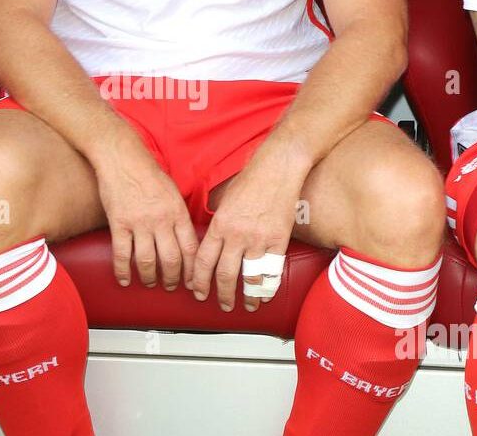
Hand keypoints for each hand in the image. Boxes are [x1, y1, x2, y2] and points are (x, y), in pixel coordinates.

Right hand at [95, 136, 197, 290]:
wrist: (122, 158)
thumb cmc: (148, 172)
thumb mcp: (173, 192)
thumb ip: (179, 215)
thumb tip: (185, 237)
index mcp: (178, 212)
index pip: (190, 249)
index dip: (193, 270)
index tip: (194, 282)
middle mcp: (161, 220)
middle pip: (172, 259)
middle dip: (174, 278)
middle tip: (172, 286)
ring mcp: (139, 223)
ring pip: (147, 261)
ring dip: (150, 278)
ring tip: (150, 283)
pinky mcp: (119, 223)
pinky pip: (122, 254)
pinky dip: (123, 271)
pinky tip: (125, 280)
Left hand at [192, 144, 307, 311]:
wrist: (277, 169)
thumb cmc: (250, 181)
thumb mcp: (223, 201)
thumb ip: (217, 223)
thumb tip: (211, 240)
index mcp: (219, 225)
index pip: (203, 261)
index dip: (199, 281)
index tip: (198, 291)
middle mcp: (236, 235)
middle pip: (225, 275)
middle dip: (222, 295)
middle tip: (223, 305)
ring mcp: (258, 239)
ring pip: (249, 278)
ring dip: (247, 297)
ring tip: (247, 307)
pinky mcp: (278, 240)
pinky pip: (272, 271)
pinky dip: (268, 287)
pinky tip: (266, 296)